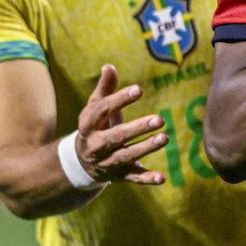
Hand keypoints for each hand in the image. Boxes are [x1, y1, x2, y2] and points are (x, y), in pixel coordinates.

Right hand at [75, 64, 168, 185]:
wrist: (80, 163)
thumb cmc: (95, 126)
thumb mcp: (95, 107)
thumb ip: (104, 87)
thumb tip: (109, 66)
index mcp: (89, 125)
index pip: (103, 110)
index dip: (120, 100)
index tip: (139, 90)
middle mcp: (96, 145)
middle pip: (117, 136)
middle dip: (137, 128)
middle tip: (160, 119)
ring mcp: (107, 161)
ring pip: (126, 156)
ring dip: (146, 148)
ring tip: (164, 138)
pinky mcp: (119, 175)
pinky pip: (133, 178)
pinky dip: (147, 179)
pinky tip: (162, 177)